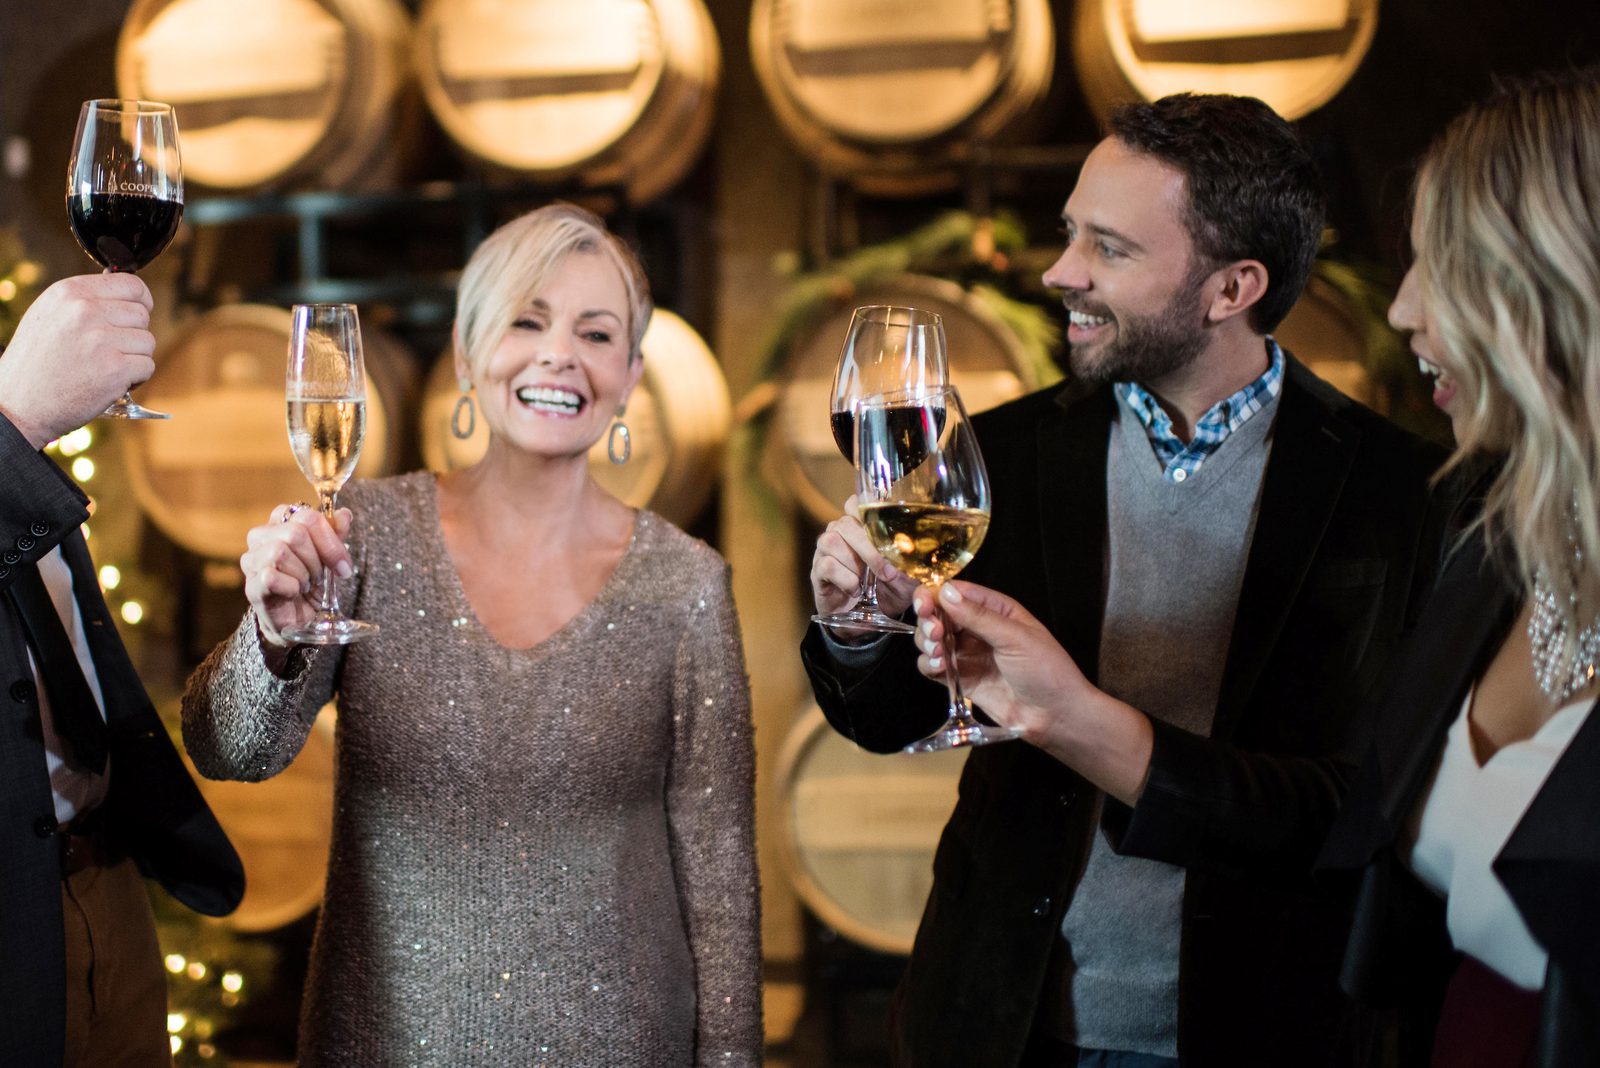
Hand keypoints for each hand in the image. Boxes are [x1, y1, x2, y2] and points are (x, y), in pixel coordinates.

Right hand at [0, 274, 155, 446]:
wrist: (20, 403)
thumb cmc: (35, 362)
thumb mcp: (49, 315)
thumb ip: (85, 301)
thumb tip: (128, 295)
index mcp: (69, 292)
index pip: (131, 284)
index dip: (142, 301)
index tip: (141, 312)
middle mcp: (85, 311)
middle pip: (142, 315)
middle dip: (133, 335)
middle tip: (109, 352)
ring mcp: (101, 339)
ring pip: (147, 342)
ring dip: (134, 358)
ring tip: (105, 368)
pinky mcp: (115, 368)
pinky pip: (147, 366)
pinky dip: (136, 378)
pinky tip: (111, 383)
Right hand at [242, 504, 354, 647]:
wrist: (300, 620)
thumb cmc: (311, 584)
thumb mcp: (329, 558)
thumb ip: (335, 535)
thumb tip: (344, 514)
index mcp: (280, 523)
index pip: (306, 515)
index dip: (329, 539)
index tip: (343, 564)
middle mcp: (260, 537)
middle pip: (296, 533)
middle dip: (317, 559)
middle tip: (319, 577)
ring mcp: (252, 560)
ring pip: (280, 552)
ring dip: (304, 573)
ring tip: (305, 585)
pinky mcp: (251, 585)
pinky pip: (272, 576)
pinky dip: (292, 588)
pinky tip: (294, 593)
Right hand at [809, 496, 919, 633]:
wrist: (867, 621)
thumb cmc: (887, 590)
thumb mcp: (906, 573)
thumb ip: (911, 557)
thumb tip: (919, 545)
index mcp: (859, 528)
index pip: (854, 503)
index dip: (865, 511)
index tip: (883, 530)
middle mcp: (839, 534)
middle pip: (845, 523)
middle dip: (868, 547)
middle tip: (886, 571)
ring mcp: (824, 551)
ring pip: (831, 541)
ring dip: (854, 563)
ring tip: (867, 582)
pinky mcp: (817, 572)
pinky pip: (826, 565)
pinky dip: (845, 579)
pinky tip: (855, 590)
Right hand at [909, 581, 1089, 733]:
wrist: (1055, 715)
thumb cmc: (1047, 670)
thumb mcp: (1015, 637)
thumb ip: (978, 616)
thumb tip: (945, 593)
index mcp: (995, 610)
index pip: (955, 593)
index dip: (934, 597)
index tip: (924, 607)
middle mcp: (978, 629)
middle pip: (938, 615)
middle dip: (929, 621)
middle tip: (935, 634)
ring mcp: (968, 654)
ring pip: (931, 640)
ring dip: (926, 643)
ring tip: (938, 654)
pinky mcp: (962, 679)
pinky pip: (933, 667)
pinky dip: (928, 665)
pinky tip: (939, 668)